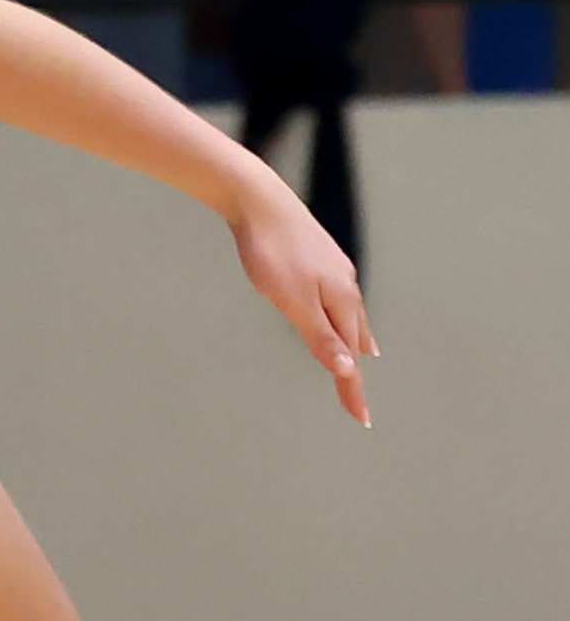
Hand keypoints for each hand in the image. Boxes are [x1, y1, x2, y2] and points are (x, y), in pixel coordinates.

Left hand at [228, 180, 377, 426]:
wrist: (259, 201)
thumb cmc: (273, 252)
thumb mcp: (294, 302)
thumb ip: (320, 337)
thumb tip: (350, 368)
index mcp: (342, 301)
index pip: (349, 358)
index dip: (352, 389)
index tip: (361, 420)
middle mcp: (345, 286)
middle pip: (355, 338)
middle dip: (354, 370)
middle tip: (356, 401)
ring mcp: (334, 271)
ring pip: (349, 315)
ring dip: (353, 342)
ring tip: (359, 360)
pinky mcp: (318, 258)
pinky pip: (337, 298)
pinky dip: (342, 317)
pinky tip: (338, 313)